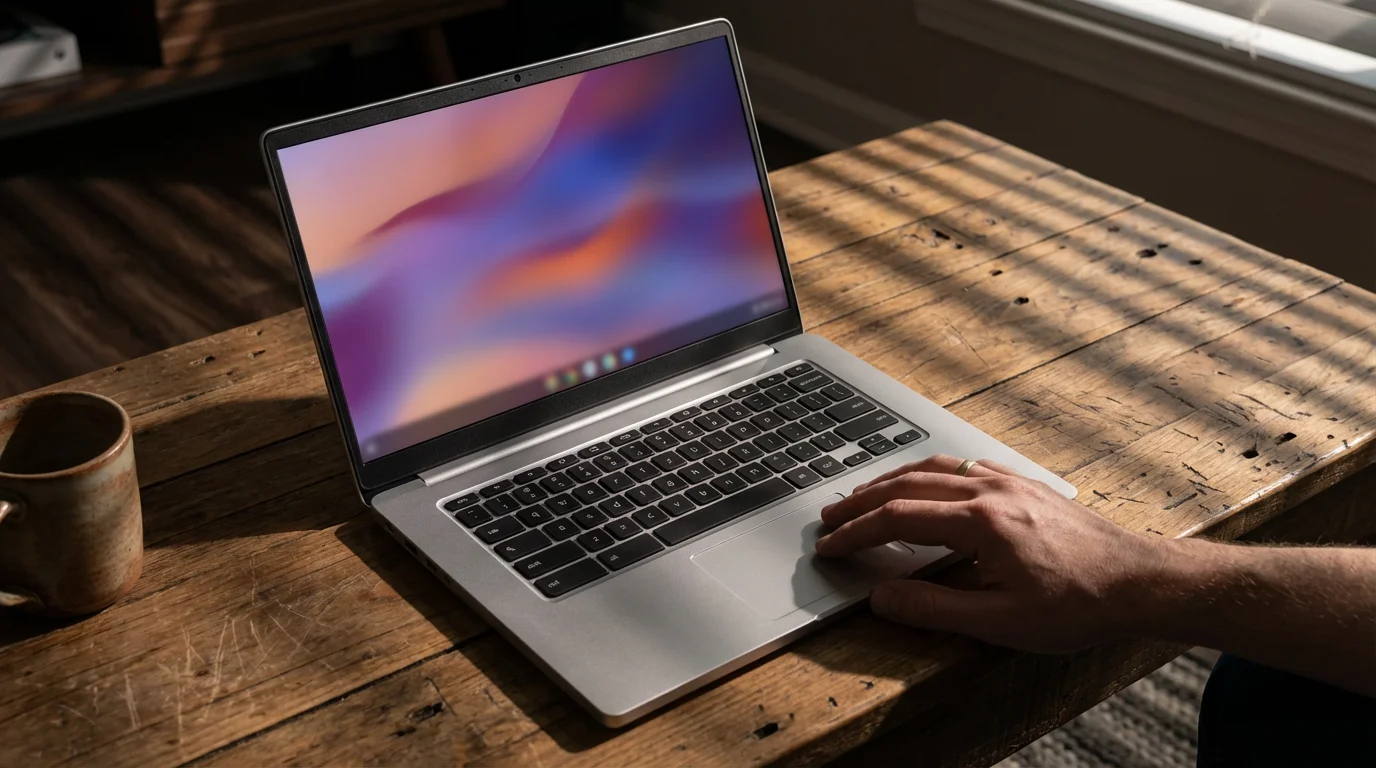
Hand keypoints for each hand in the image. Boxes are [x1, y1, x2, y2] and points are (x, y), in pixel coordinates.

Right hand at [815, 455, 1170, 652]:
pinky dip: (926, 472)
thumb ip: (934, 607)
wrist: (1140, 580)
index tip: (829, 547)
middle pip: (906, 486)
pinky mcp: (1023, 485)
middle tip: (828, 518)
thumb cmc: (1079, 603)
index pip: (897, 519)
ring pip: (932, 469)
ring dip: (890, 481)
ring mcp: (1007, 482)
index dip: (856, 534)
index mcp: (979, 522)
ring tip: (861, 497)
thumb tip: (882, 596)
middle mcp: (989, 492)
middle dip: (860, 502)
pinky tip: (922, 482)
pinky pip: (961, 467)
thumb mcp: (1001, 622)